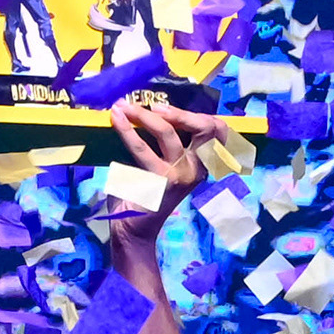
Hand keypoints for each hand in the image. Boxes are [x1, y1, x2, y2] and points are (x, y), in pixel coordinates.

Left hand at [107, 101, 222, 238]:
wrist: (133, 229)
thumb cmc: (142, 196)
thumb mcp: (160, 165)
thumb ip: (163, 144)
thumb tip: (150, 110)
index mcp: (200, 164)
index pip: (216, 130)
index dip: (201, 114)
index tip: (174, 107)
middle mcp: (197, 169)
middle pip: (205, 128)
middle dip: (179, 111)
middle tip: (151, 104)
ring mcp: (181, 176)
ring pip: (168, 132)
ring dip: (145, 116)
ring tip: (125, 108)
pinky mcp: (161, 181)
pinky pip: (142, 148)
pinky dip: (127, 131)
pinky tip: (117, 120)